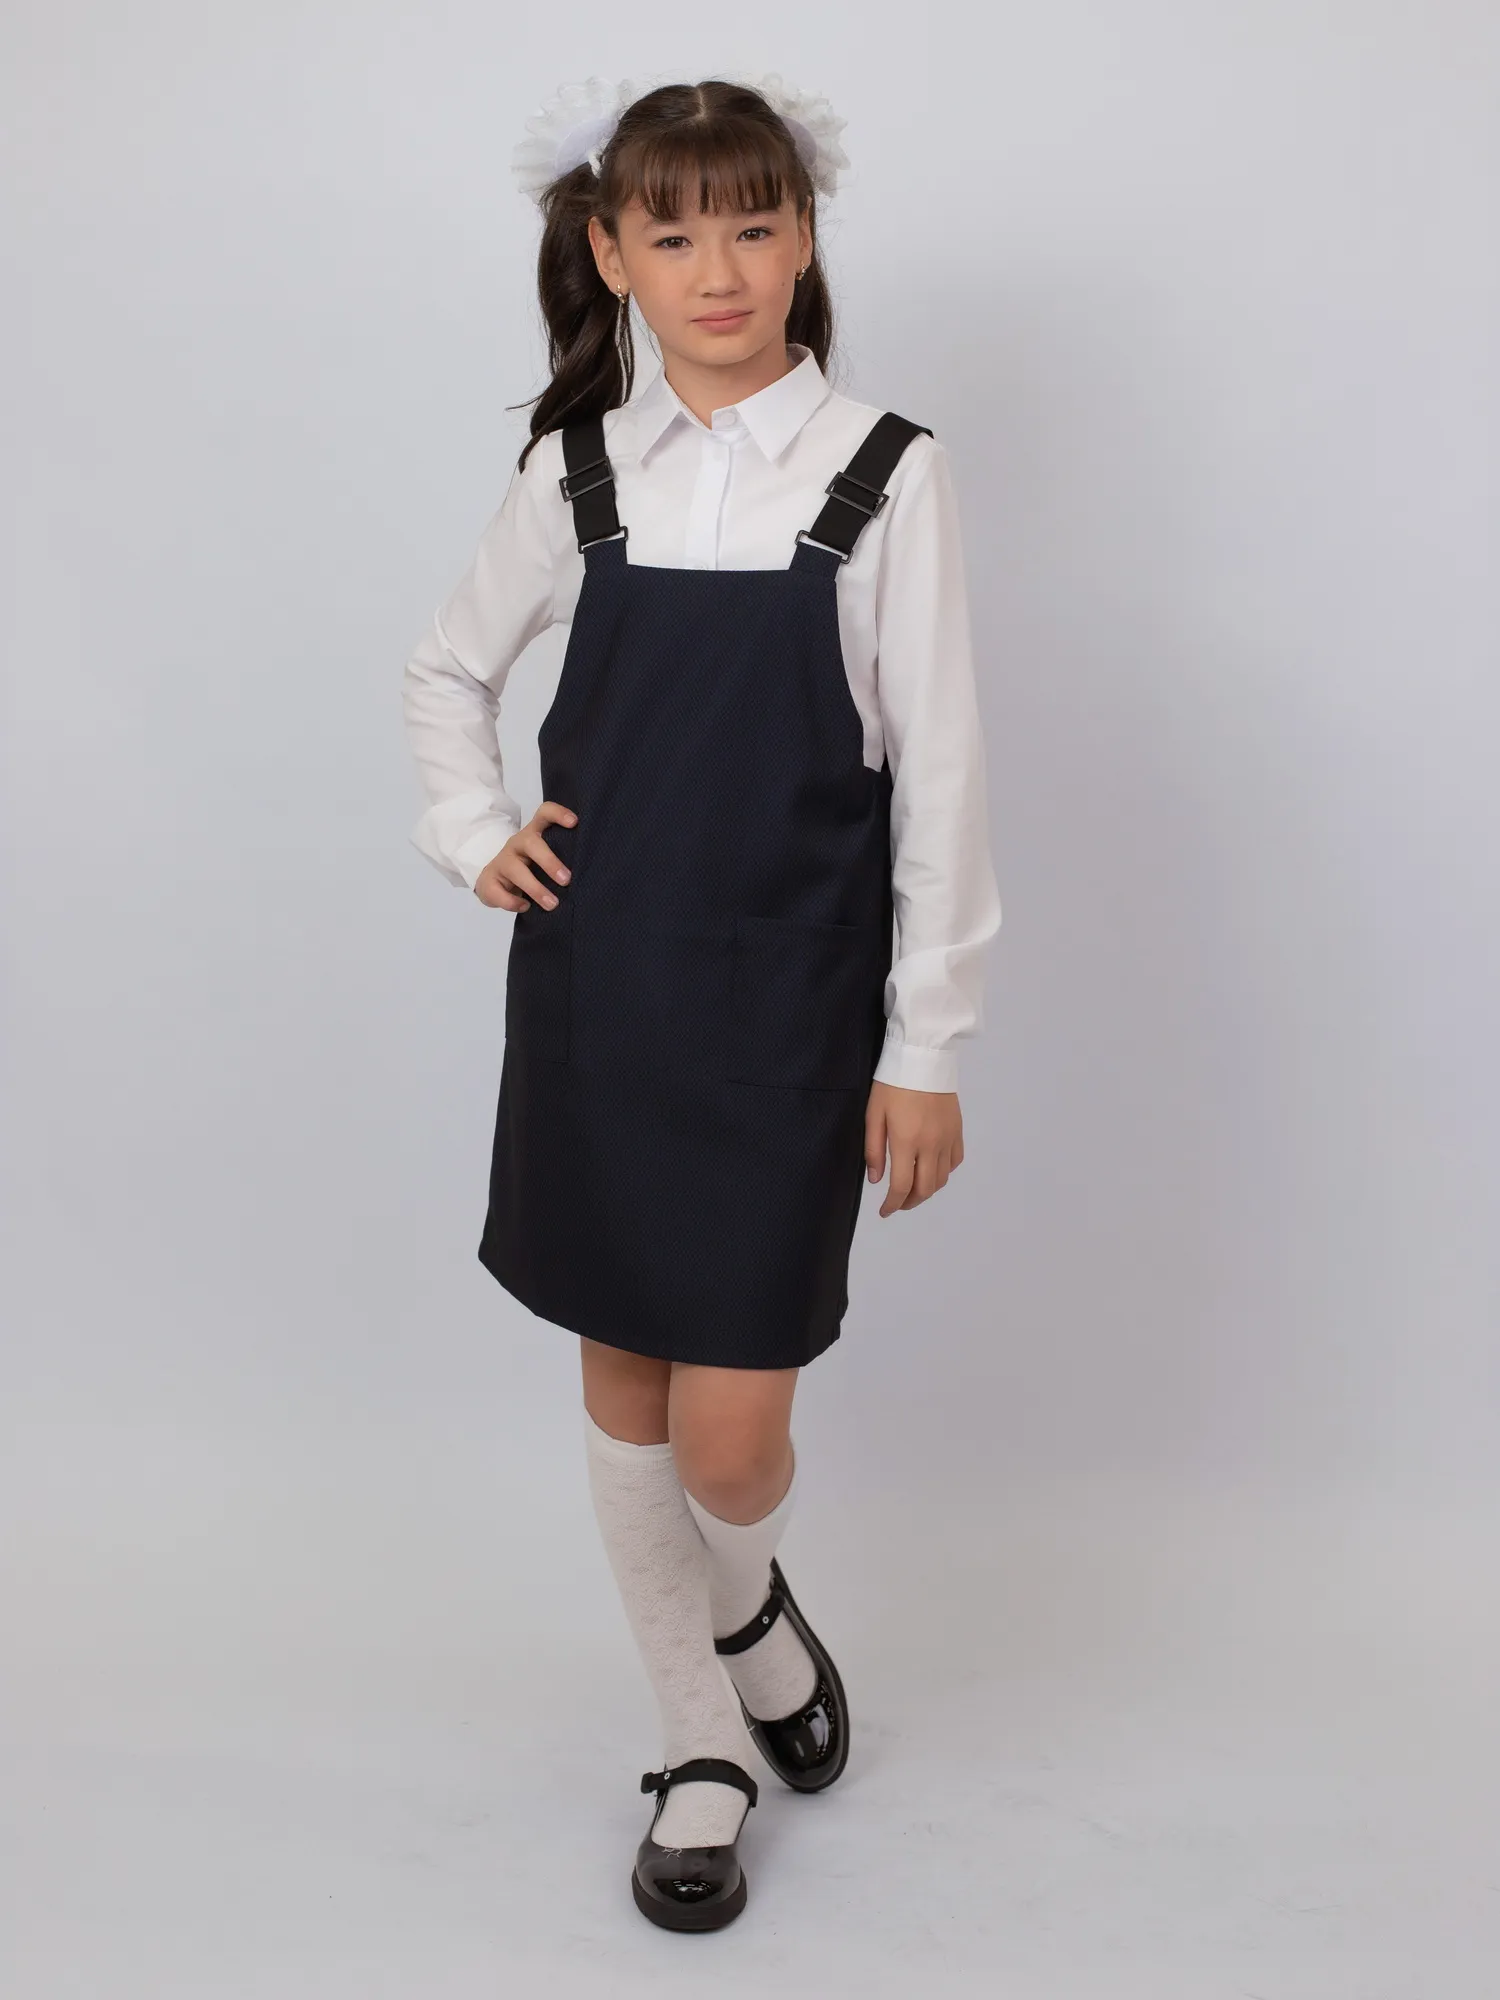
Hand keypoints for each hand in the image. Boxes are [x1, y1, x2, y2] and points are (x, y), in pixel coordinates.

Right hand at [474, 801, 577, 911]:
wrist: (496, 882)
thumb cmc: (530, 870)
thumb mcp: (544, 860)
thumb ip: (562, 860)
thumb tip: (588, 875)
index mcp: (534, 834)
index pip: (544, 813)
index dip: (558, 814)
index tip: (574, 823)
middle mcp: (517, 843)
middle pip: (530, 843)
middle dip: (549, 862)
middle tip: (566, 880)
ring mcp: (502, 861)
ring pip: (516, 870)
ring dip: (536, 888)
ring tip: (552, 904)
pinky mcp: (488, 880)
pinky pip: (498, 891)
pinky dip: (512, 902)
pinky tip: (525, 907)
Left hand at [864, 1080, 963, 1215]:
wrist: (924, 1058)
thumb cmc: (892, 1084)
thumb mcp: (874, 1114)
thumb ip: (874, 1150)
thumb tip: (877, 1180)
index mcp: (907, 1141)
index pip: (902, 1186)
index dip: (892, 1204)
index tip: (884, 1211)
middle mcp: (931, 1145)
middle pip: (925, 1189)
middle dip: (910, 1203)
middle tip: (898, 1203)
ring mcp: (948, 1139)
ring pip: (941, 1179)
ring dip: (926, 1190)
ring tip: (913, 1188)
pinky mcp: (958, 1131)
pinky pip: (954, 1162)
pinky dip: (943, 1173)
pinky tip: (931, 1169)